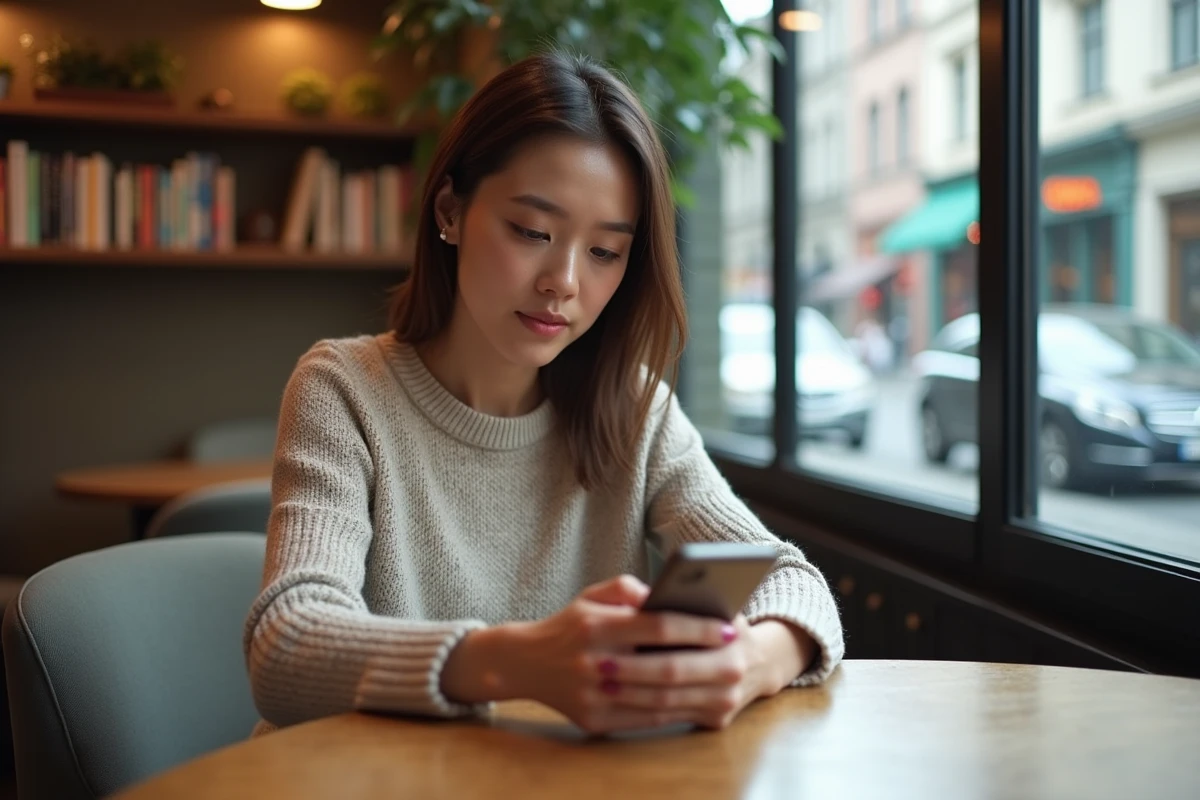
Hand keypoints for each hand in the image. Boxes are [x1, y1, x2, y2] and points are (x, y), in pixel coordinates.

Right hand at [508, 576, 772, 734]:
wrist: (523, 663)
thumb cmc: (570, 624)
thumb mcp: (592, 594)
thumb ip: (629, 588)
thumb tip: (669, 596)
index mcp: (596, 626)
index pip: (657, 626)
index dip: (697, 628)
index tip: (727, 627)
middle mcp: (593, 662)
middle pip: (664, 669)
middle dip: (707, 663)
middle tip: (736, 658)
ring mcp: (592, 697)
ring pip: (658, 700)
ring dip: (699, 693)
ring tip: (725, 682)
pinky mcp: (593, 722)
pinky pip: (644, 721)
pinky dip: (676, 712)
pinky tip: (698, 701)